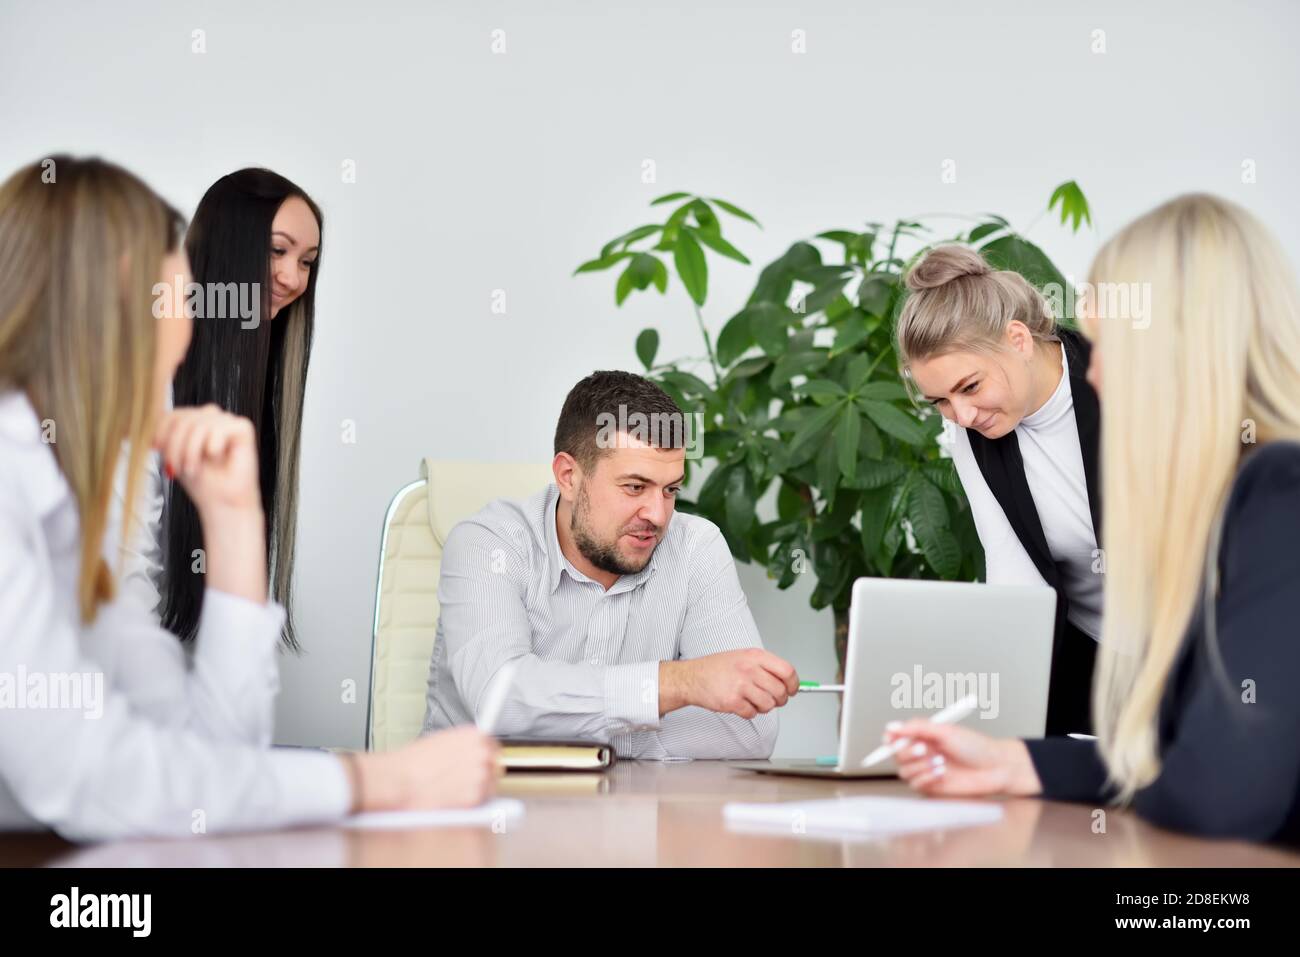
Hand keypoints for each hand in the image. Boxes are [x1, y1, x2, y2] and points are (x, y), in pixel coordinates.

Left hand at [153, 404, 260, 515]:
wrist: (222, 503)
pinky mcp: (243, 428)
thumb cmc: (203, 483)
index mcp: (195, 422)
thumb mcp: (173, 455)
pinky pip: (219, 428)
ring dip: (192, 451)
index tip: (157, 449)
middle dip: (176, 446)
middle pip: (184, 418)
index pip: (173, 413)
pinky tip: (217, 457)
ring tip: (194, 468)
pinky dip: (213, 446)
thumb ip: (164, 435)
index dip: (161, 431)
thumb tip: (146, 422)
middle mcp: (211, 418)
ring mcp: (227, 421)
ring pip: (199, 424)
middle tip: (178, 467)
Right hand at [355, 727, 500, 811]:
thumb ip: (462, 746)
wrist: (399, 779)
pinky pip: (480, 801)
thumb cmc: (413, 761)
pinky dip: (470, 802)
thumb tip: (472, 753)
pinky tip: (452, 798)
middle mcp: (482, 752)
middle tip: (465, 780)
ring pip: (490, 785)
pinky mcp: (475, 797)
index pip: (493, 746)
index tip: (481, 763)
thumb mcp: (441, 741)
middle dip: (484, 773)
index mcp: (474, 735)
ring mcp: (481, 775)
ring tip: (453, 789)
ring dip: (478, 788)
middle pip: (495, 766)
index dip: (486, 757)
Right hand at [661, 649, 798, 718]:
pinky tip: (740, 704)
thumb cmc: (717, 668)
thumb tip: (788, 681)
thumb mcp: (743, 657)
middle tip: (772, 699)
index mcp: (755, 656)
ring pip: (768, 705)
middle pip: (780, 691)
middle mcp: (749, 669)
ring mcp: (740, 686)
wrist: (692, 677)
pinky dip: (748, 713)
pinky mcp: (732, 701)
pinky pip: (752, 714)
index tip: (792, 690)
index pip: (787, 671)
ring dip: (763, 707)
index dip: (793, 684)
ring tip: (752, 701)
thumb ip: (765, 667)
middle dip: (779, 700)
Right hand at [884, 721, 1041, 796]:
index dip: (890, 739)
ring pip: (904, 772)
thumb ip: (917, 728)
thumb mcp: (945, 731)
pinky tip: (943, 773)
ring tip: (940, 761)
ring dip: (919, 766)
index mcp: (923, 737)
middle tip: (924, 749)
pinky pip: (916, 785)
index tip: (890, 739)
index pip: (896, 738)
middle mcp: (922, 753)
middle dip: (907, 752)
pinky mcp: (931, 787)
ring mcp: (926, 771)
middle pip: (896, 755)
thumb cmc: (975, 747)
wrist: (995, 769)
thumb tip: (892, 726)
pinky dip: (926, 778)